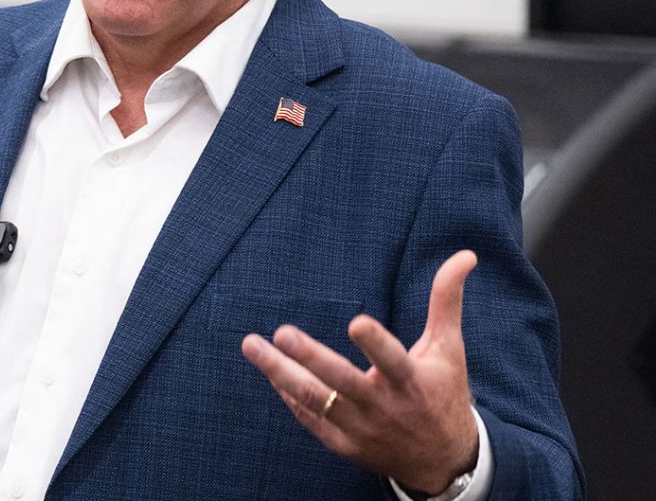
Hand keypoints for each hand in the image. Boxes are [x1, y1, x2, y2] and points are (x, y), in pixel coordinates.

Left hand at [241, 250, 479, 494]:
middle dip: (310, 357)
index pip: (393, 361)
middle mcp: (384, 407)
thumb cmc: (442, 392)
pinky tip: (271, 373)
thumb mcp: (449, 348)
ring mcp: (362, 429)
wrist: (444, 461)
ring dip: (280, 373)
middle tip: (281, 332)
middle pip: (342, 381)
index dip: (375, 344)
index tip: (356, 322)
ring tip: (251, 346)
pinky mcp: (344, 445)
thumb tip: (465, 255)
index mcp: (412, 382)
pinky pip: (310, 419)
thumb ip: (446, 301)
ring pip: (316, 400)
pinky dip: (290, 397)